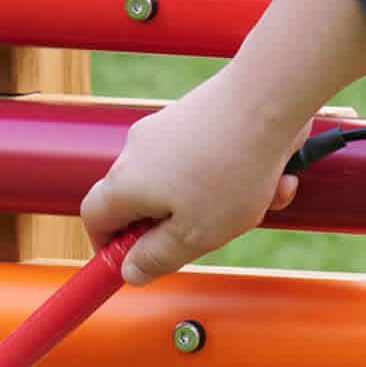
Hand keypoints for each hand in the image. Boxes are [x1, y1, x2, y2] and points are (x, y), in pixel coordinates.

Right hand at [80, 68, 310, 284]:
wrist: (270, 95)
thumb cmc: (231, 169)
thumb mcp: (193, 236)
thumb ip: (157, 258)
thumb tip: (132, 271)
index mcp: (124, 184)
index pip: (94, 219)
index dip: (108, 246)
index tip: (133, 262)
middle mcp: (136, 151)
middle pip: (141, 201)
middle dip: (177, 224)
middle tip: (209, 235)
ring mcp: (165, 126)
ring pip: (182, 180)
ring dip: (217, 200)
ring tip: (259, 202)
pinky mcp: (195, 112)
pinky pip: (206, 155)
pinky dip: (233, 172)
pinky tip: (271, 176)